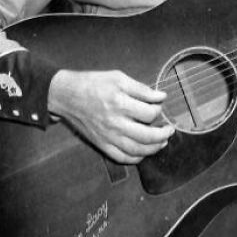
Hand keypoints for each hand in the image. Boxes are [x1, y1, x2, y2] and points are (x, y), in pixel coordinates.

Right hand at [48, 69, 173, 163]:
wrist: (67, 96)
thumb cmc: (93, 84)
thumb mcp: (118, 78)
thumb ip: (141, 89)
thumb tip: (161, 96)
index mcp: (120, 103)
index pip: (149, 113)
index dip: (159, 110)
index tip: (159, 105)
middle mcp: (115, 123)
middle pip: (147, 136)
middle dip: (163, 134)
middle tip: (170, 130)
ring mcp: (108, 136)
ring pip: (137, 150)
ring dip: (154, 148)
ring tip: (162, 142)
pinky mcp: (101, 144)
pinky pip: (121, 158)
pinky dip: (135, 158)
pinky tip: (143, 153)